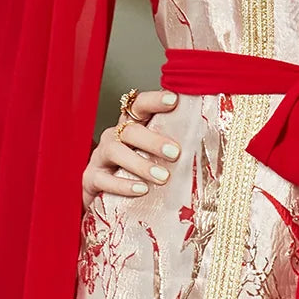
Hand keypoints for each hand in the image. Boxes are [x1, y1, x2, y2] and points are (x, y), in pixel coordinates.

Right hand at [82, 88, 180, 210]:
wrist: (103, 198)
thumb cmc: (135, 172)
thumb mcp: (152, 156)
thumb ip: (171, 148)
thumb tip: (207, 144)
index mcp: (131, 126)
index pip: (140, 105)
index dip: (155, 100)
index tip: (174, 100)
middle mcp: (114, 136)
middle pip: (130, 130)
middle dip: (153, 140)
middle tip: (176, 153)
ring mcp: (100, 157)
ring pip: (116, 151)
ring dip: (140, 164)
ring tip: (162, 177)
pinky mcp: (91, 179)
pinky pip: (103, 179)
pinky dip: (123, 185)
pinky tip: (140, 190)